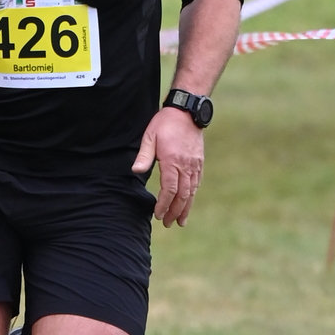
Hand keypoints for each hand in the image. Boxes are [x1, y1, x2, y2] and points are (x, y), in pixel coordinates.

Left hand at [133, 104, 202, 224]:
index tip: (158, 214)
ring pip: (192, 192)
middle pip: (182, 195)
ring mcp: (195, 165)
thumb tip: (136, 171)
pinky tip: (188, 203)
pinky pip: (197, 183)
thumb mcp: (150, 136)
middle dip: (175, 211)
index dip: (164, 204)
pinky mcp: (199, 163)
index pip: (169, 190)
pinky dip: (193, 196)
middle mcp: (186, 166)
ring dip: (186, 208)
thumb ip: (144, 156)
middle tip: (168, 223)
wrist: (187, 111)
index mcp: (173, 161)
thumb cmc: (165, 123)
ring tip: (180, 221)